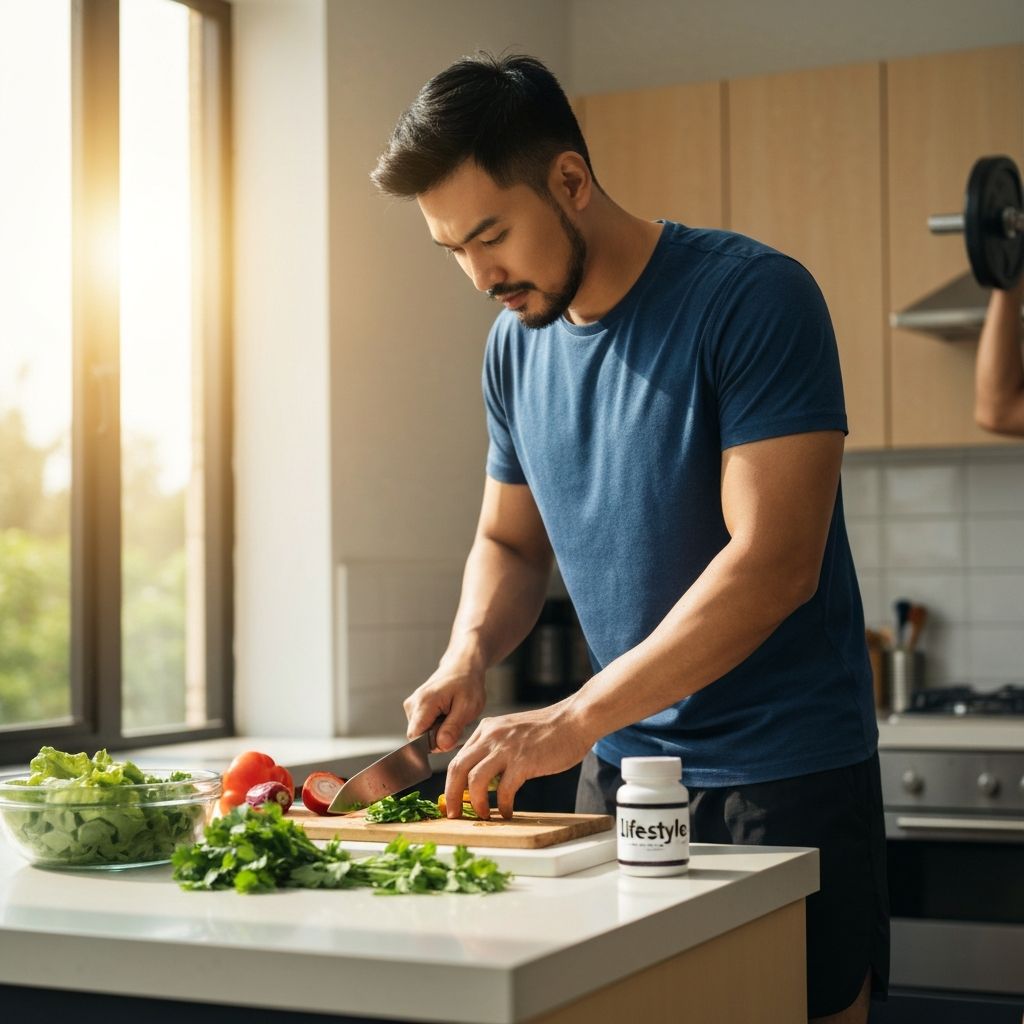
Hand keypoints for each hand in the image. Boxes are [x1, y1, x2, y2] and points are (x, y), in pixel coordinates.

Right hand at [403, 657, 485, 751]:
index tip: (448, 739)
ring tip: (452, 718)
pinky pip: (423, 726)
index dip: (431, 745)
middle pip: (419, 737)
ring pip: (421, 732)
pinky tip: (447, 716)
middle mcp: (413, 704)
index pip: (415, 738)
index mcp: (424, 703)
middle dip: (438, 738)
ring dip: (438, 732)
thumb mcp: (467, 707)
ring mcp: (412, 705)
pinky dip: (436, 725)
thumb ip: (453, 728)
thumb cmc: (467, 683)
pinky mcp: (415, 707)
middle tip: (456, 726)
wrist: (463, 666)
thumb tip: (441, 746)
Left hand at [444, 700, 595, 819]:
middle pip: (458, 768)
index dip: (452, 782)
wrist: (574, 720)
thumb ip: (495, 748)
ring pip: (475, 780)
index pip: (458, 757)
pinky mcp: (523, 761)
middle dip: (452, 795)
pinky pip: (504, 790)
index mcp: (487, 729)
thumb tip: (484, 777)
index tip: (453, 799)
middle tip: (453, 813)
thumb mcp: (512, 731)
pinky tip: (507, 812)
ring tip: (483, 815)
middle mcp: (491, 736)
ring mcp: (506, 748)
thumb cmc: (548, 729)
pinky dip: (503, 805)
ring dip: (476, 803)